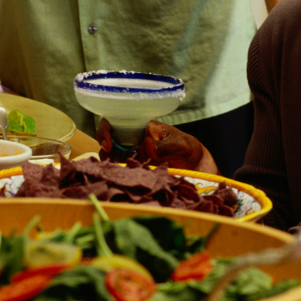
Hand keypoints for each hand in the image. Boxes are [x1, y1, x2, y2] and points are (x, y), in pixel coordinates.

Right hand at [97, 120, 218, 174]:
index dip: (106, 130)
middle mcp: (133, 139)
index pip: (116, 122)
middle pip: (108, 141)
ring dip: (110, 164)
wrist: (195, 165)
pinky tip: (122, 178)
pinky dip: (119, 173)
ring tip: (117, 171)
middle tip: (111, 162)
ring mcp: (132, 154)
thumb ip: (164, 146)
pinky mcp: (135, 168)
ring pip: (112, 157)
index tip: (108, 144)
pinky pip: (121, 170)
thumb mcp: (179, 144)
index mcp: (141, 126)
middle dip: (105, 151)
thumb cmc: (187, 147)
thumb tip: (146, 145)